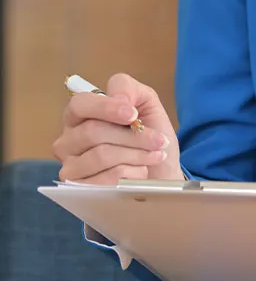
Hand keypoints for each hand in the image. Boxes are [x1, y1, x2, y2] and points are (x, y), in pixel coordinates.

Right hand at [52, 72, 182, 184]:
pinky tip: (141, 173)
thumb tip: (118, 99)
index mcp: (80, 116)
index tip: (133, 114)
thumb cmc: (150, 138)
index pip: (80, 105)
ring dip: (137, 155)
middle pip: (93, 132)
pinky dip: (132, 174)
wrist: (162, 174)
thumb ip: (130, 90)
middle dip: (134, 136)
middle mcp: (68, 141)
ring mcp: (71, 167)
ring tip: (154, 156)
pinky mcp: (80, 191)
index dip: (107, 108)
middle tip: (158, 141)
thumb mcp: (147, 105)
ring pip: (101, 155)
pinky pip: (107, 179)